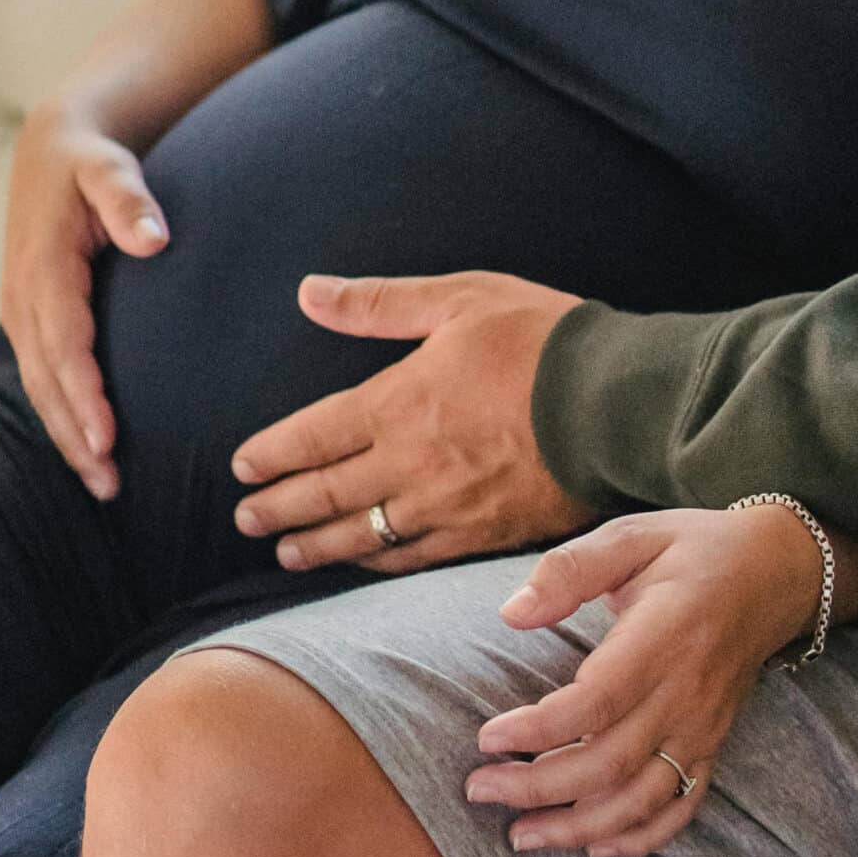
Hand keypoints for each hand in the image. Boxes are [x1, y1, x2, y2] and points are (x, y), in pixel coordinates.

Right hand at [0, 101, 168, 500]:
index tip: (107, 438)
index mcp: (43, 268)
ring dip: (66, 438)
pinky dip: (59, 416)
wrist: (49, 148)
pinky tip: (86, 449)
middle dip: (75, 437)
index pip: (64, 343)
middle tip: (110, 485)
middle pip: (47, 381)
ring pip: (39, 388)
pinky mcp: (27, 318)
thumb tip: (154, 239)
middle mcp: (23, 298)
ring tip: (103, 484)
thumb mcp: (110, 166)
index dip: (82, 394)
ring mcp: (19, 311)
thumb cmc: (88, 161)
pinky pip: (40, 377)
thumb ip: (130, 199)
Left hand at [231, 273, 591, 571]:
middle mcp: (410, 462)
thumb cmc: (540, 339)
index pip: (312, 437)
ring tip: (286, 553)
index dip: (272, 455)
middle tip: (246, 520)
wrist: (615, 403)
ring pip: (364, 535)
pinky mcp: (484, 533)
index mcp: (397, 402)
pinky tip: (365, 563)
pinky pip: (416, 557)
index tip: (243, 468)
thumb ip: (379, 303)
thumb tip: (311, 292)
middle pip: (327, 493)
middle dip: (279, 508)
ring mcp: (446, 505)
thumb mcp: (457, 299)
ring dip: (318, 544)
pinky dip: (380, 562)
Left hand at [463, 507, 825, 856]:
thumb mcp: (632, 534)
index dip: (538, 728)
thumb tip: (512, 613)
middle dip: (538, 787)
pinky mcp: (714, 745)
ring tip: (520, 835)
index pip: (596, 701)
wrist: (775, 573)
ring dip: (578, 826)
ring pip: (640, 799)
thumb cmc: (691, 550)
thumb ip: (571, 570)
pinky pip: (680, 807)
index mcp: (664, 636)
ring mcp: (704, 727)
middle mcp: (688, 692)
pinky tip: (593, 847)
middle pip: (609, 762)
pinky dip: (639, 838)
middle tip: (479, 790)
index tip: (486, 736)